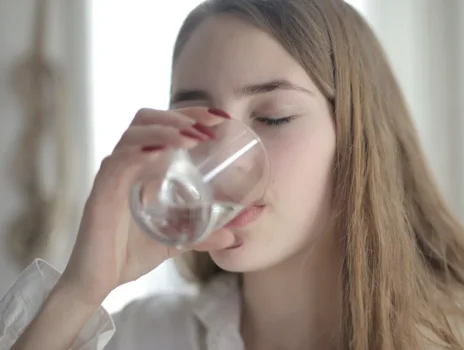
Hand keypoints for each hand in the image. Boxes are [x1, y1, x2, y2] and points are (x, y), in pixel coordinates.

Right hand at [59, 107, 234, 303]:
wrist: (99, 281)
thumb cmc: (131, 254)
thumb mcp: (176, 241)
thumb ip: (203, 235)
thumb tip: (233, 235)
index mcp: (143, 167)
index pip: (164, 126)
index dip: (190, 115)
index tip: (220, 117)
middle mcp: (127, 164)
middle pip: (148, 119)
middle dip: (181, 115)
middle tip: (210, 124)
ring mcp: (113, 175)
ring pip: (134, 134)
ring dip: (166, 130)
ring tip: (194, 138)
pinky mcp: (102, 192)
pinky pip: (119, 162)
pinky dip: (140, 152)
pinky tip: (161, 153)